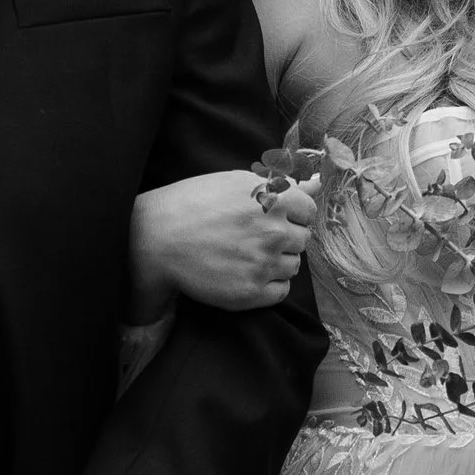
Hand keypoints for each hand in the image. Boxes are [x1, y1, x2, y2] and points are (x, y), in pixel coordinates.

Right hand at [126, 167, 318, 317]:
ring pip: (292, 266)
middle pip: (302, 240)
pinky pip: (281, 291)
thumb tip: (318, 183)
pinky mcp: (251, 291)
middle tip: (252, 237)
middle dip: (283, 238)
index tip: (270, 217)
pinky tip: (244, 273)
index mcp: (274, 199)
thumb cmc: (194, 204)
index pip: (309, 211)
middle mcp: (273, 231)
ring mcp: (263, 263)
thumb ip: (283, 185)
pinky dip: (268, 285)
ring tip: (244, 255)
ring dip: (276, 262)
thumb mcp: (237, 182)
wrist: (156, 239)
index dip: (290, 215)